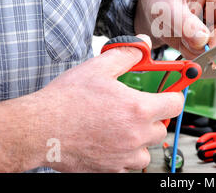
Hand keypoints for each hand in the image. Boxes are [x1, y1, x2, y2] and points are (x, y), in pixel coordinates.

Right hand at [32, 34, 183, 171]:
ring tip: (120, 127)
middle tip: (135, 109)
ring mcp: (124, 156)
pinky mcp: (110, 170)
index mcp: (138, 109)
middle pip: (161, 128)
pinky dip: (124, 155)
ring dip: (140, 139)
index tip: (168, 93)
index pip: (175, 104)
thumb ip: (127, 54)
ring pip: (147, 149)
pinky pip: (129, 164)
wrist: (40, 129)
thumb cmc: (67, 100)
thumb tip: (143, 45)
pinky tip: (108, 141)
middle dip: (153, 117)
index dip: (173, 95)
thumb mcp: (99, 68)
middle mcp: (135, 135)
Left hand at [135, 0, 215, 58]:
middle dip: (209, 45)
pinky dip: (192, 54)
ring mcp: (214, 28)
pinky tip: (181, 42)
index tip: (208, 46)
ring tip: (180, 37)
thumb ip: (185, 24)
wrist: (150, 9)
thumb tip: (203, 41)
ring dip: (196, 50)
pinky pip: (205, 56)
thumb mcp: (167, 8)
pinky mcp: (207, 42)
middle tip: (189, 45)